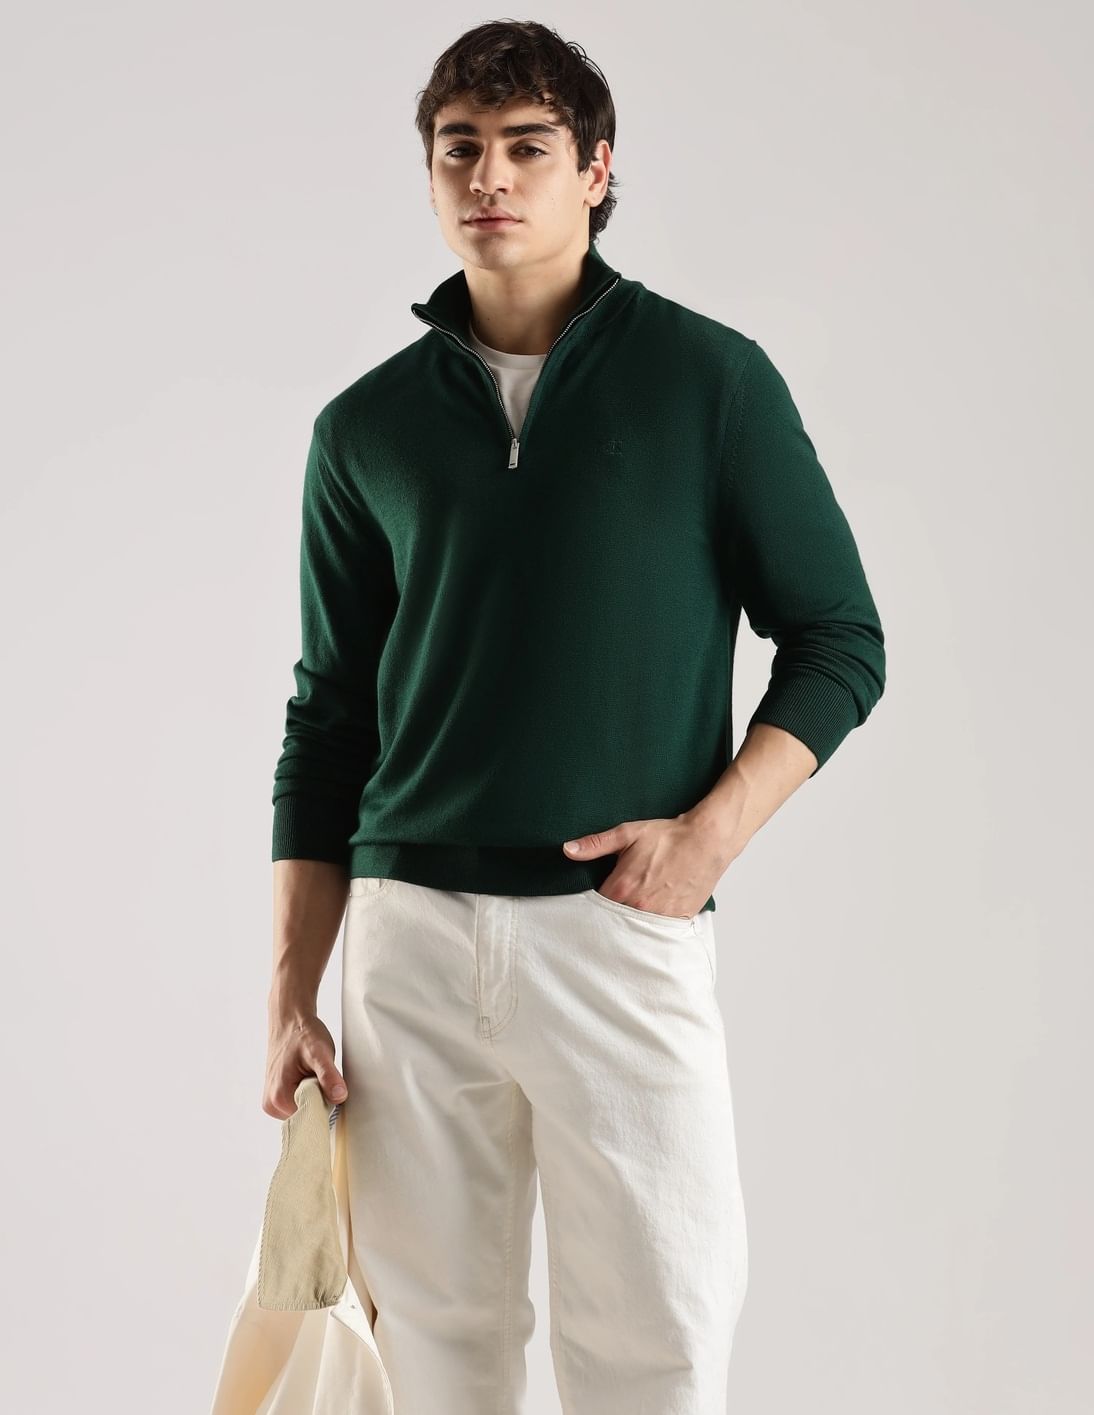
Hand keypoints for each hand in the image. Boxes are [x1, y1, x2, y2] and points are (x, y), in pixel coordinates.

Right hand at [262, 1011, 347, 1118]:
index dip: (325, 1105)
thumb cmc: (303, 1034)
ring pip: (303, 1111)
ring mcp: (271, 1103)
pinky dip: (307, 1094)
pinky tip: (306, 1077)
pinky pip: (298, 1105)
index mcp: (279, 1099)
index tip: (328, 1086)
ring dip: (313, 1097)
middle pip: (307, 1116)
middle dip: (319, 1100)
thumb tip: (339, 1096)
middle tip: (318, 1075)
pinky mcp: (275, 1098)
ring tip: (310, 1074)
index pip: (311, 1119)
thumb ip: (329, 1076)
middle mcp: (271, 1105)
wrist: (289, 1021)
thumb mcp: (320, 1053)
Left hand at [562, 812, 729, 918]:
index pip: (596, 907)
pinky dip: (652, 926)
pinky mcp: (677, 919)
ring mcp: (659, 915)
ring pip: (636, 928)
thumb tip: (568, 850)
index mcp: (622, 887)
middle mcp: (639, 906)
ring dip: (631, 922)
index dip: (593, 904)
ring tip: (633, 911)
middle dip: (612, 915)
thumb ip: (596, 844)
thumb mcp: (628, 834)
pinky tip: (651, 915)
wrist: (707, 841)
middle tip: (615, 906)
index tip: (595, 901)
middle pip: (615, 920)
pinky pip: (658, 931)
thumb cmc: (668, 836)